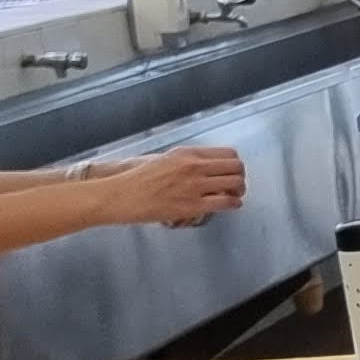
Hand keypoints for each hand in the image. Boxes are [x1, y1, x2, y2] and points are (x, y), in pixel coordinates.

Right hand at [99, 146, 244, 227]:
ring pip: (235, 184)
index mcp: (187, 153)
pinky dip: (234, 204)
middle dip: (240, 176)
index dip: (234, 163)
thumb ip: (184, 161)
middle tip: (235, 185)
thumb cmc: (136, 179)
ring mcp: (195, 186)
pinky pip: (226, 202)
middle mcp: (194, 166)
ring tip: (233, 196)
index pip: (228, 153)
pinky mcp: (192, 205)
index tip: (231, 171)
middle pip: (236, 167)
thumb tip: (202, 166)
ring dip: (238, 191)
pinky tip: (231, 205)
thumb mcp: (162, 159)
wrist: (120, 196)